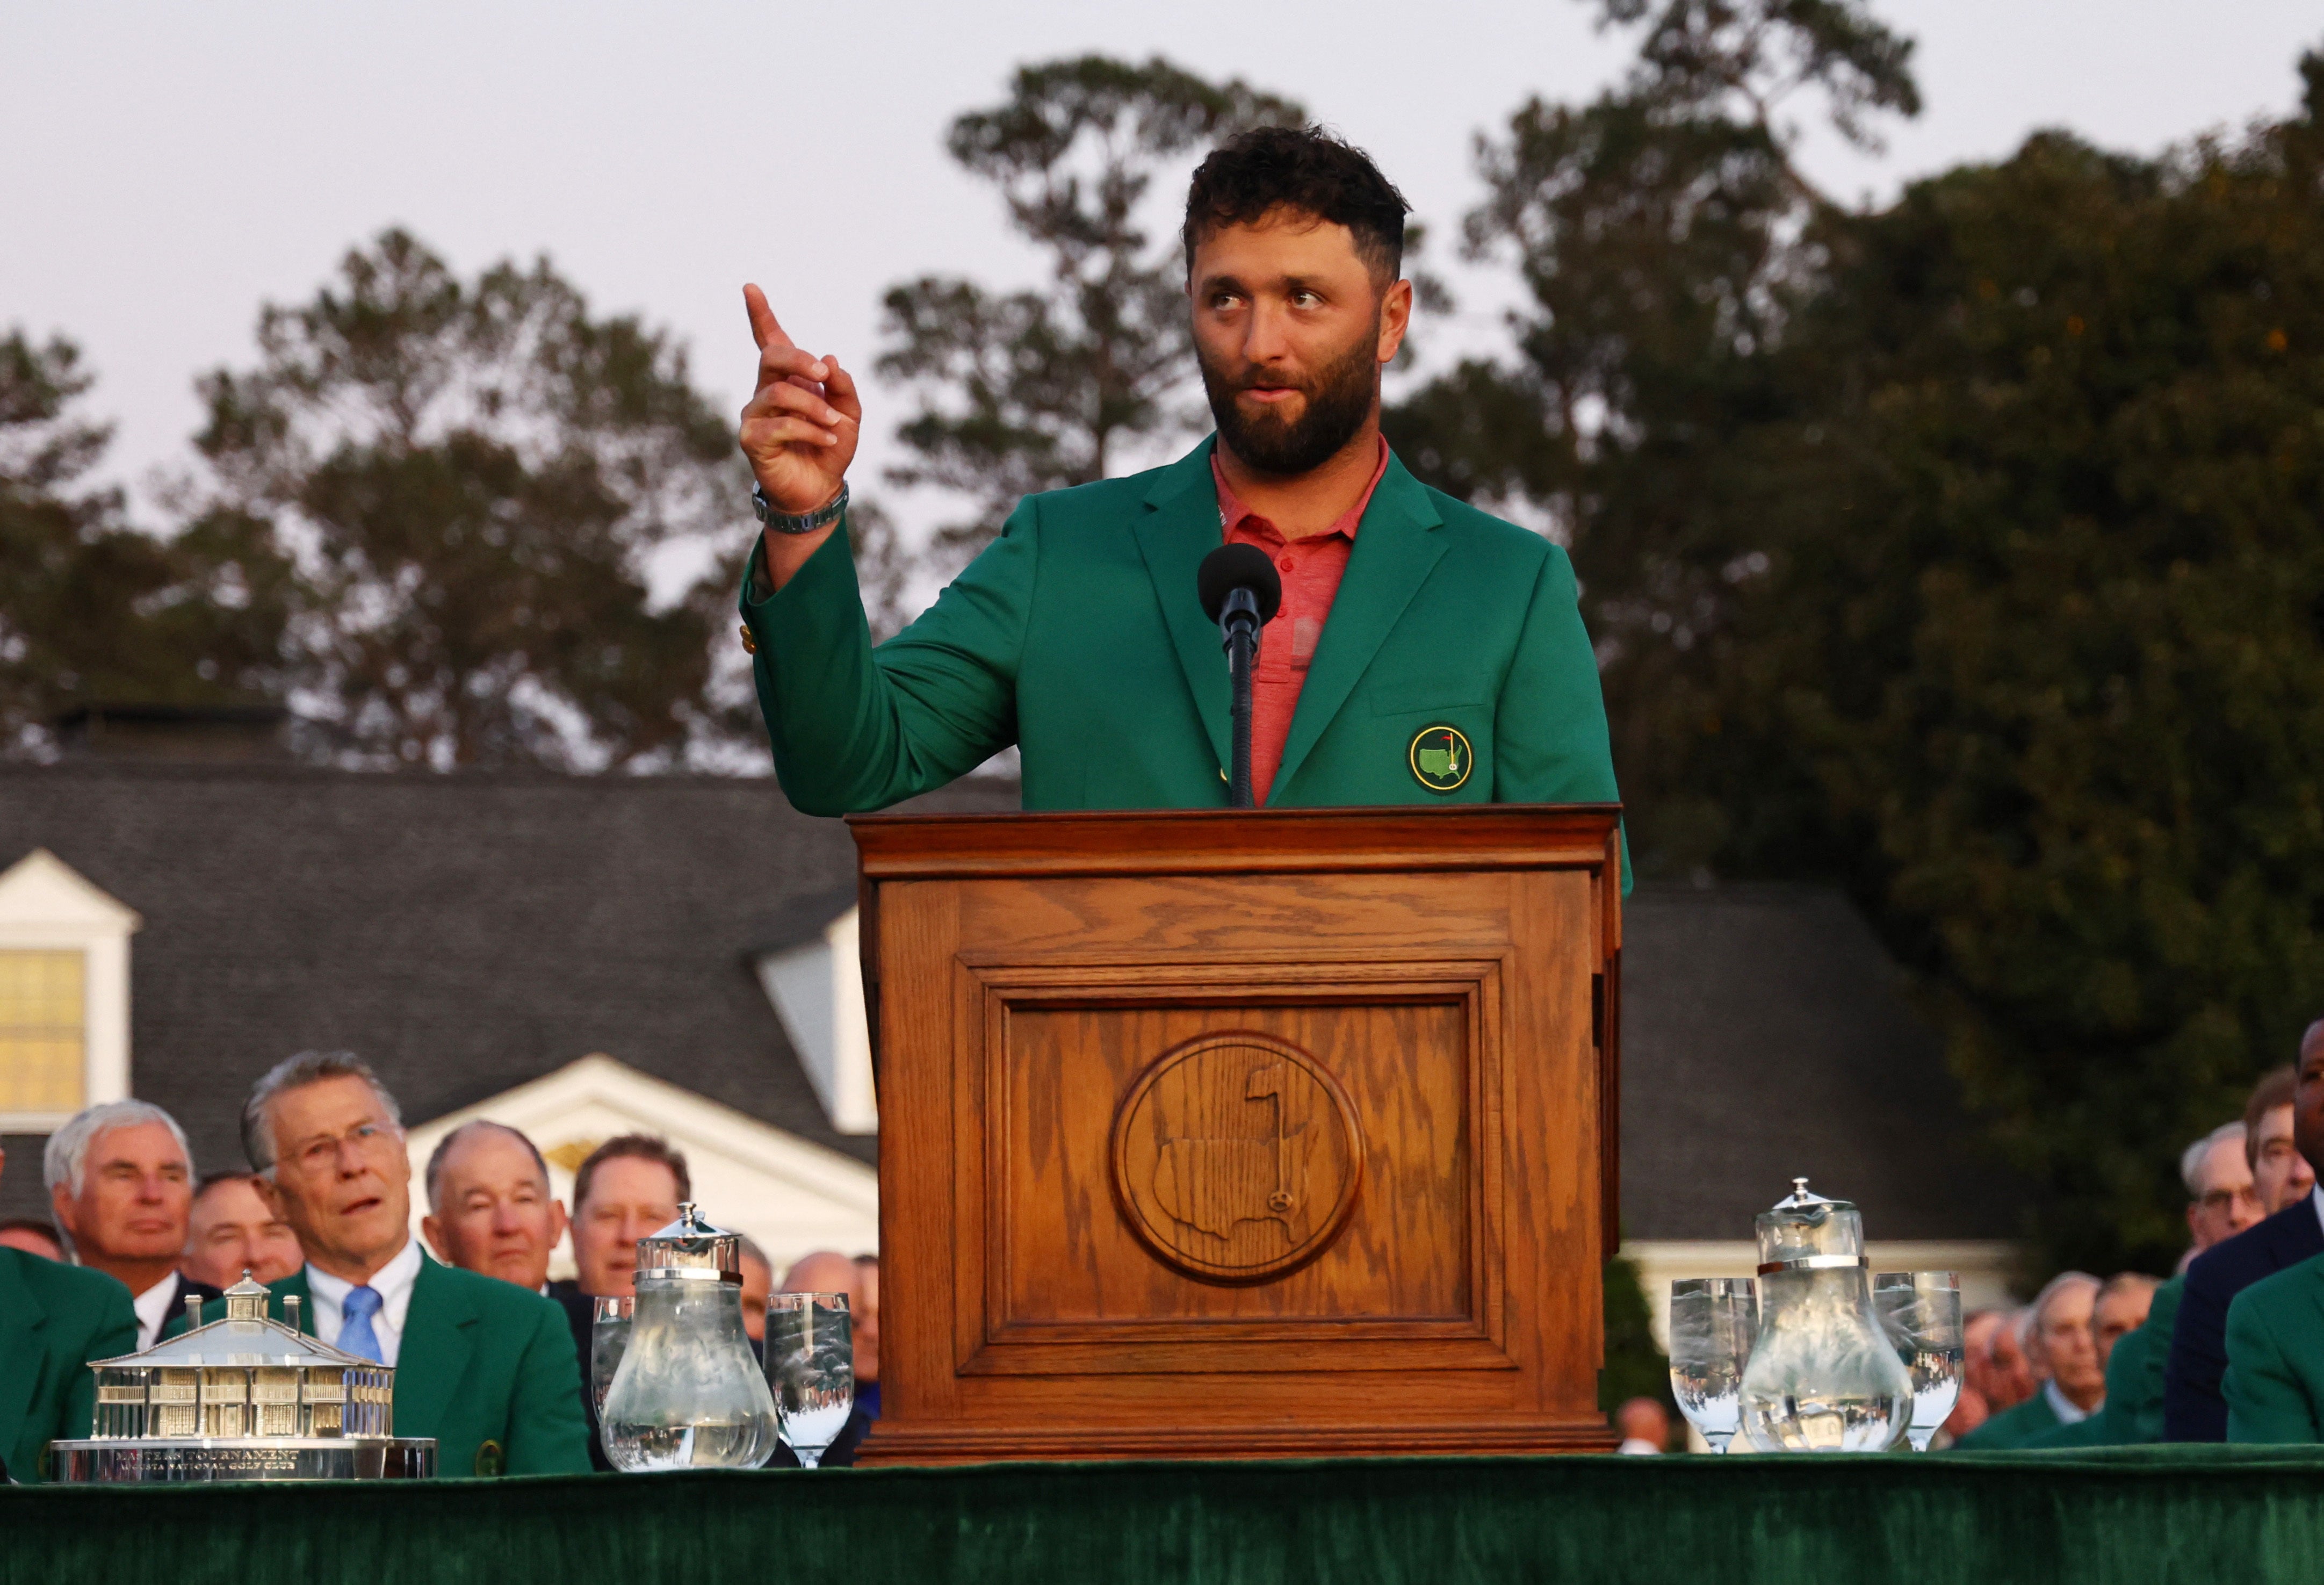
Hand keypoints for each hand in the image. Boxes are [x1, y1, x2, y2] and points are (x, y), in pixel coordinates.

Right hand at [738, 283, 859, 514]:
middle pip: (771, 356)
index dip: (760, 314)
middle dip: (800, 360)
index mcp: (788, 378)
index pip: (769, 340)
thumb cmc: (831, 447)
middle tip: (824, 375)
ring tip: (834, 424)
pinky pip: (781, 425)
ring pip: (780, 393)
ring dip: (814, 407)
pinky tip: (827, 439)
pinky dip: (810, 431)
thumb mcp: (849, 414)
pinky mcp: (751, 439)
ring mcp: (755, 414)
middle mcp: (766, 391)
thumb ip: (843, 387)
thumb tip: (829, 359)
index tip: (751, 287)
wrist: (821, 489)